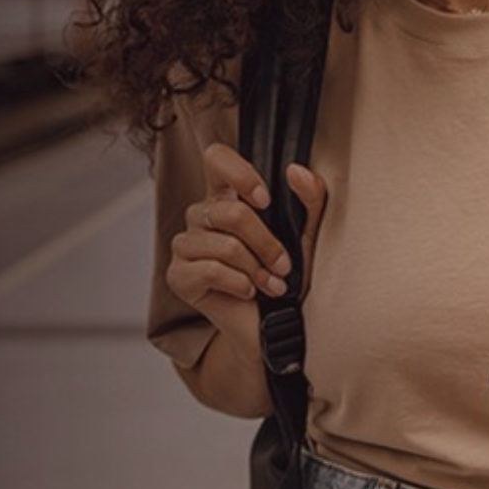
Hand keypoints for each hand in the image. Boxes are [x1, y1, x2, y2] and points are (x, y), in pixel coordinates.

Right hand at [165, 142, 328, 339]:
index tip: (266, 200)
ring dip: (254, 268)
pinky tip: (247, 293)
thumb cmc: (287, 279)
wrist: (275, 329)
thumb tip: (296, 171)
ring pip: (223, 243)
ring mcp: (186, 246)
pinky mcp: (179, 276)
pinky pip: (208, 269)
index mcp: (226, 197)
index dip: (239, 172)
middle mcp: (201, 217)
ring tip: (269, 284)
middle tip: (283, 265)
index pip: (217, 159)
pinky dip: (238, 283)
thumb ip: (309, 199)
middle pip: (229, 211)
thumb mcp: (306, 235)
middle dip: (265, 241)